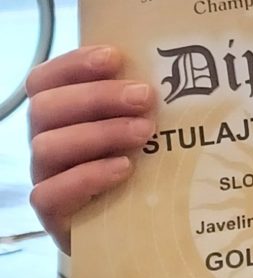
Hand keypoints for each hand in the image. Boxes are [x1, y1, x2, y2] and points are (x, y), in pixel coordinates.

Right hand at [27, 46, 154, 253]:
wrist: (135, 221)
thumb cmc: (141, 158)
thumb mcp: (142, 121)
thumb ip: (143, 95)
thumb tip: (183, 63)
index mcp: (60, 110)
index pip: (45, 79)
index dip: (73, 64)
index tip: (114, 57)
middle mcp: (46, 139)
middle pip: (45, 108)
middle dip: (97, 97)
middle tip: (145, 97)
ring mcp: (45, 176)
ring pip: (47, 147)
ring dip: (100, 133)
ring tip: (145, 131)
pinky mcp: (52, 212)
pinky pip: (49, 194)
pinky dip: (87, 176)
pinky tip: (124, 169)